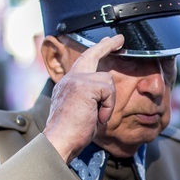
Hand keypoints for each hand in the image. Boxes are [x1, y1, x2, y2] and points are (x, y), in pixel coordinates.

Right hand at [44, 34, 123, 162]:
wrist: (59, 141)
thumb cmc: (71, 133)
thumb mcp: (82, 110)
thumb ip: (90, 97)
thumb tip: (104, 92)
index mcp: (68, 84)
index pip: (84, 61)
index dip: (97, 50)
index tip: (107, 42)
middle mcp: (70, 78)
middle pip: (92, 54)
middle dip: (107, 45)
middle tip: (120, 39)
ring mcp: (76, 80)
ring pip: (107, 81)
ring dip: (108, 102)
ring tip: (98, 116)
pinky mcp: (84, 85)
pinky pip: (108, 91)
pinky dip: (108, 106)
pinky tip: (97, 117)